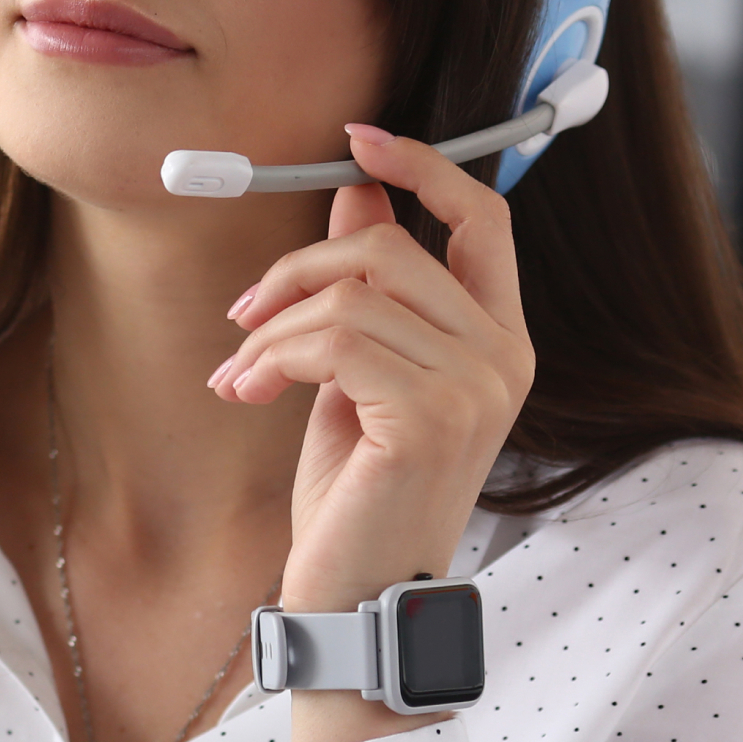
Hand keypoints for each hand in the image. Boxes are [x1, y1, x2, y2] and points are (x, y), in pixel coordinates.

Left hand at [209, 125, 533, 741]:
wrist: (354, 599)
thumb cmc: (355, 497)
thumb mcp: (354, 376)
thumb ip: (365, 293)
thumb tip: (357, 199)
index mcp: (499, 340)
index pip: (486, 218)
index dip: (424, 167)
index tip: (356, 142)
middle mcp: (503, 356)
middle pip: (391, 249)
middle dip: (297, 270)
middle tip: (241, 318)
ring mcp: (476, 386)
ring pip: (350, 294)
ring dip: (271, 329)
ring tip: (239, 376)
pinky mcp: (431, 416)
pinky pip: (331, 341)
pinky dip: (271, 358)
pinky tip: (245, 394)